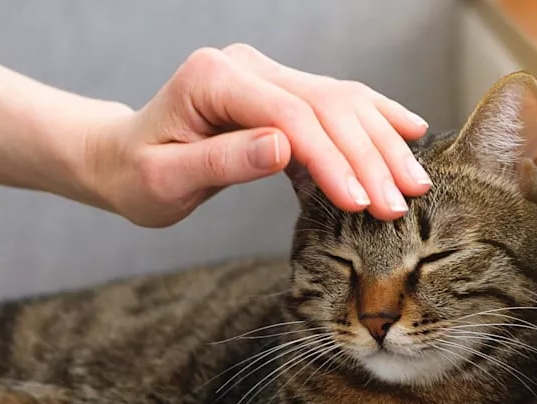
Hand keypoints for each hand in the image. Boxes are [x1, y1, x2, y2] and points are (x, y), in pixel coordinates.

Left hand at [88, 44, 432, 227]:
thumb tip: (282, 149)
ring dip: (382, 141)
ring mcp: (267, 75)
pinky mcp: (280, 91)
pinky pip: (337, 102)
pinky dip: (376, 120)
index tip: (360, 202)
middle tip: (399, 204)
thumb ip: (222, 161)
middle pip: (325, 104)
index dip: (330, 159)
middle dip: (368, 156)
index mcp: (213, 79)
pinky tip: (410, 133)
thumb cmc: (137, 175)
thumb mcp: (165, 180)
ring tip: (415, 184)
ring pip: (341, 100)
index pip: (289, 115)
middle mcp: (246, 66)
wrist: (122, 158)